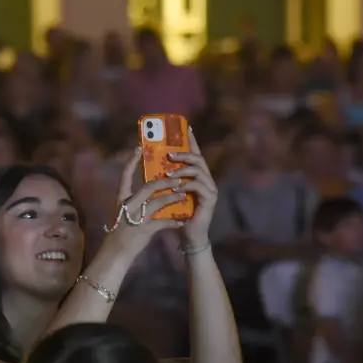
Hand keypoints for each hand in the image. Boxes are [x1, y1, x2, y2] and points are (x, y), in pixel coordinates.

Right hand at [98, 147, 186, 261]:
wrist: (114, 255)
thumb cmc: (118, 235)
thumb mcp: (121, 215)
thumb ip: (132, 203)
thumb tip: (147, 192)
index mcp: (120, 200)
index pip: (124, 176)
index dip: (131, 162)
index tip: (139, 148)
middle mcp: (127, 206)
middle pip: (149, 187)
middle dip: (166, 181)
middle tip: (178, 178)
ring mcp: (136, 218)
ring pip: (159, 202)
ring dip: (174, 197)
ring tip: (183, 195)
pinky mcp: (144, 231)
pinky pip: (164, 223)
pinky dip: (174, 222)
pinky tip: (181, 221)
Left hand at [166, 127, 218, 246]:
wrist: (189, 235)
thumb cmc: (177, 214)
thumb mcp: (170, 193)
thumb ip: (166, 178)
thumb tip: (153, 162)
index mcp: (196, 175)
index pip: (194, 153)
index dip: (191, 140)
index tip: (186, 127)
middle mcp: (206, 179)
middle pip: (198, 158)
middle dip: (183, 154)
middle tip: (169, 155)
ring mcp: (210, 189)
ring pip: (199, 170)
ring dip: (182, 170)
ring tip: (169, 174)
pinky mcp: (210, 199)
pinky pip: (199, 187)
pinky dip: (186, 185)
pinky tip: (177, 188)